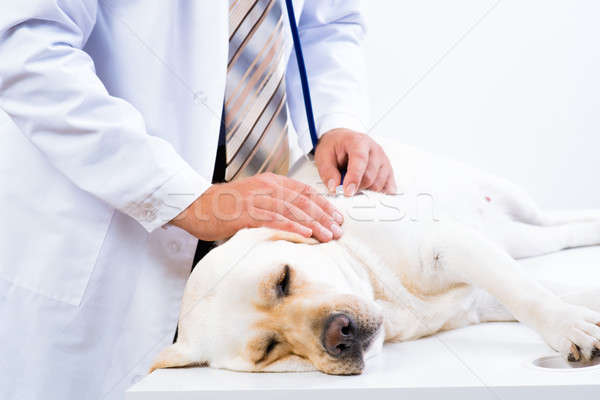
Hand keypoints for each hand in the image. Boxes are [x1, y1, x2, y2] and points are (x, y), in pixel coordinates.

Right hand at [170, 173, 343, 241]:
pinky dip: (292, 227)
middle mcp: (267, 187)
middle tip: (338, 231)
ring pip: (293, 210)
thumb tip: (298, 218)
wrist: (197, 205)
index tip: (337, 217)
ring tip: (328, 236)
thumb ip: (275, 204)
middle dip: (324, 216)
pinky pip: (274, 219)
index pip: (305, 191)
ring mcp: (257, 199)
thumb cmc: (226, 206)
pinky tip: (306, 235)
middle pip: (303, 200)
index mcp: (271, 182)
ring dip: (314, 224)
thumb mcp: (255, 198)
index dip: (324, 204)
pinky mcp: (247, 213)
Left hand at [314, 128, 396, 195]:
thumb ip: (327, 172)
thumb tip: (335, 188)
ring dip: (366, 190)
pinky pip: (388, 187)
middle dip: (357, 187)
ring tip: (354, 184)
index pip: (360, 160)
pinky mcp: (388, 170)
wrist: (342, 140)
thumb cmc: (334, 147)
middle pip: (370, 176)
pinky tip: (369, 191)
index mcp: (358, 142)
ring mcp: (384, 160)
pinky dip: (378, 193)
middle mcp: (374, 149)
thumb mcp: (323, 156)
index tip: (347, 192)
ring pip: (379, 184)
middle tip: (345, 188)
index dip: (354, 178)